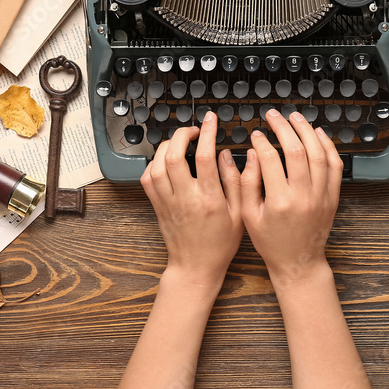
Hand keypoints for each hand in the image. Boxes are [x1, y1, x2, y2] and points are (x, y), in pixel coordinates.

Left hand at [140, 111, 243, 286]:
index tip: (211, 121)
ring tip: (180, 141)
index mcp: (208, 199)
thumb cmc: (220, 244)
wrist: (195, 267)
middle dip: (181, 134)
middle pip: (173, 155)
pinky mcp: (157, 206)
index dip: (207, 133)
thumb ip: (236, 182)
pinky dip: (154, 163)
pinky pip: (148, 178)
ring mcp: (167, 202)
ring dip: (166, 146)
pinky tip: (165, 160)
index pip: (204, 157)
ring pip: (157, 164)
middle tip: (193, 130)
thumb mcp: (240, 214)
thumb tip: (226, 155)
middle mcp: (185, 198)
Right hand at [239, 109, 343, 283]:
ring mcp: (322, 196)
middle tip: (274, 116)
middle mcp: (304, 196)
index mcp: (280, 202)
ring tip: (295, 117)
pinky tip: (317, 134)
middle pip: (297, 150)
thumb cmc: (271, 242)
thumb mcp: (248, 216)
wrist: (298, 262)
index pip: (271, 159)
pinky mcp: (332, 197)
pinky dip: (328, 146)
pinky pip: (335, 165)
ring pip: (318, 154)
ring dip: (307, 131)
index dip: (262, 141)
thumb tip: (252, 155)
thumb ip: (247, 184)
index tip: (256, 134)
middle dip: (284, 128)